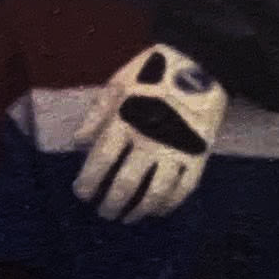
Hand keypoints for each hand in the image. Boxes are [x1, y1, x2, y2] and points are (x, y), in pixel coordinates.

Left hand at [74, 44, 225, 221]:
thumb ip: (97, 114)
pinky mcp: (200, 155)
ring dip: (138, 211)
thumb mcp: (117, 84)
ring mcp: (177, 150)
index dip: (88, 182)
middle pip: (125, 184)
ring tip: (127, 217)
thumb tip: (78, 143)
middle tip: (104, 212)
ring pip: (155, 193)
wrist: (201, 61)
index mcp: (125, 120)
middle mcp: (149, 140)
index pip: (101, 161)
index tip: (82, 194)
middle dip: (110, 204)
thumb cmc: (152, 72)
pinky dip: (169, 204)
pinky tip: (156, 210)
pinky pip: (184, 189)